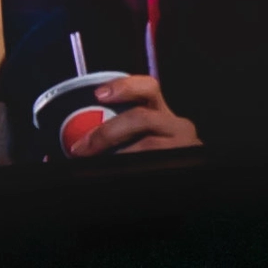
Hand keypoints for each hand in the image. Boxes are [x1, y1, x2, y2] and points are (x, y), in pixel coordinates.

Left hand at [68, 70, 199, 156]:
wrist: (182, 181)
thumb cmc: (155, 154)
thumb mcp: (143, 138)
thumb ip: (122, 130)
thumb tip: (83, 137)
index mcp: (163, 114)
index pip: (148, 88)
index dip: (124, 86)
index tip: (99, 94)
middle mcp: (178, 126)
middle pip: (141, 117)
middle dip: (107, 132)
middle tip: (82, 147)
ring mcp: (184, 146)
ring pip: (146, 145)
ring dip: (116, 154)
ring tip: (96, 160)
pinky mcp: (185, 161)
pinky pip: (149, 163)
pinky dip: (127, 166)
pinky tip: (117, 169)